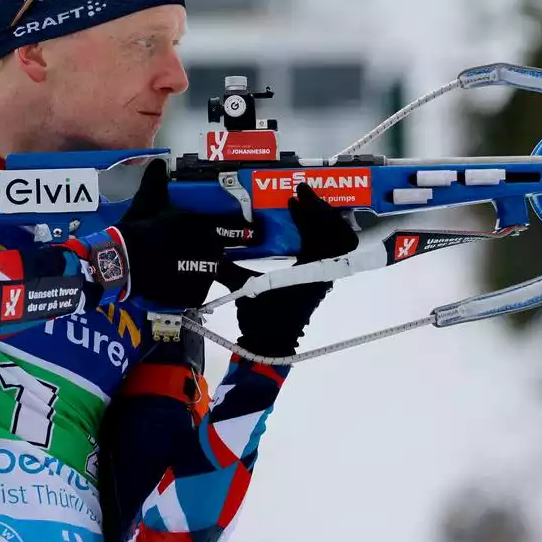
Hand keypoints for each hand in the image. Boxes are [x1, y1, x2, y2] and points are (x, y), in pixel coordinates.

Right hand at [76, 159, 253, 309]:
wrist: (124, 263)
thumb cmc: (139, 229)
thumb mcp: (148, 201)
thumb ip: (157, 182)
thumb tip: (158, 164)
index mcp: (204, 226)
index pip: (235, 229)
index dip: (246, 231)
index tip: (255, 233)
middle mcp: (211, 249)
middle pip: (232, 257)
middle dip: (232, 259)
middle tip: (227, 260)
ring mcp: (205, 273)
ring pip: (211, 274)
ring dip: (202, 273)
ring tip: (180, 272)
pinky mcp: (195, 293)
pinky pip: (196, 291)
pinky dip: (187, 289)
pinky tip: (172, 283)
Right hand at [235, 183, 358, 356]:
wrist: (272, 346)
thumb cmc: (263, 319)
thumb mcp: (245, 290)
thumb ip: (227, 267)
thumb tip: (205, 248)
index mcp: (311, 269)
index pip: (320, 232)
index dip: (310, 210)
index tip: (296, 195)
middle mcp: (323, 270)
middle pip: (336, 232)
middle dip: (321, 211)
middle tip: (301, 195)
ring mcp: (322, 275)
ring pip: (335, 241)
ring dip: (322, 222)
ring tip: (303, 207)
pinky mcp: (317, 279)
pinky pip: (326, 250)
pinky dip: (316, 234)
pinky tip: (298, 227)